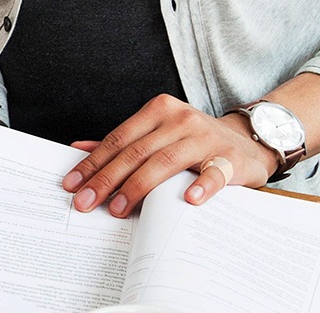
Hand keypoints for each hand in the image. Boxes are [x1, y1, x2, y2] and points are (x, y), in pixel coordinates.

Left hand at [62, 95, 279, 217]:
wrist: (247, 141)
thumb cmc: (193, 141)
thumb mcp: (157, 134)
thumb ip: (123, 142)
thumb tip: (79, 149)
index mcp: (158, 110)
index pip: (118, 139)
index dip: (93, 163)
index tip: (71, 185)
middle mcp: (180, 119)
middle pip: (136, 152)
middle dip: (106, 180)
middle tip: (85, 203)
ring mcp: (205, 137)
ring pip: (165, 162)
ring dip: (138, 187)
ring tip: (117, 208)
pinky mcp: (230, 158)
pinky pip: (214, 173)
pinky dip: (201, 186)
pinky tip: (188, 200)